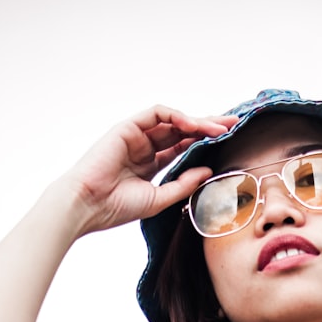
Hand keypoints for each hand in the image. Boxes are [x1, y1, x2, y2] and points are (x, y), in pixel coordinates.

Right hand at [62, 105, 236, 235]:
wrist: (87, 206)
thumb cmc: (116, 208)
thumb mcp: (159, 198)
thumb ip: (183, 184)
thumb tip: (208, 170)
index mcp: (150, 164)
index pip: (183, 147)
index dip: (205, 143)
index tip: (229, 142)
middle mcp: (144, 147)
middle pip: (182, 130)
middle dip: (208, 126)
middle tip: (234, 125)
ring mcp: (136, 136)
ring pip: (173, 120)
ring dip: (198, 121)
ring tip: (220, 126)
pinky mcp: (127, 127)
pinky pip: (157, 113)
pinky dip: (178, 116)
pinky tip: (194, 124)